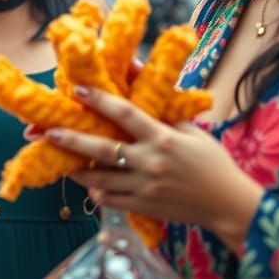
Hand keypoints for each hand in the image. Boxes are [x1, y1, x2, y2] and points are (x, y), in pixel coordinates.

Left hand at [47, 87, 263, 252]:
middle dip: (72, 140)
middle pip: (102, 149)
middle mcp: (150, 162)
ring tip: (62, 162)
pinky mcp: (144, 207)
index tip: (78, 90)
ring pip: (101, 179)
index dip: (100, 100)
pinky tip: (90, 186)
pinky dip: (98, 193)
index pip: (125, 114)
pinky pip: (111, 200)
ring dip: (78, 171)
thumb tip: (139, 70)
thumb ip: (163, 105)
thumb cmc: (211, 161)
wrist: (228, 204)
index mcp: (162, 138)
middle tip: (49, 132)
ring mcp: (145, 187)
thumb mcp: (191, 129)